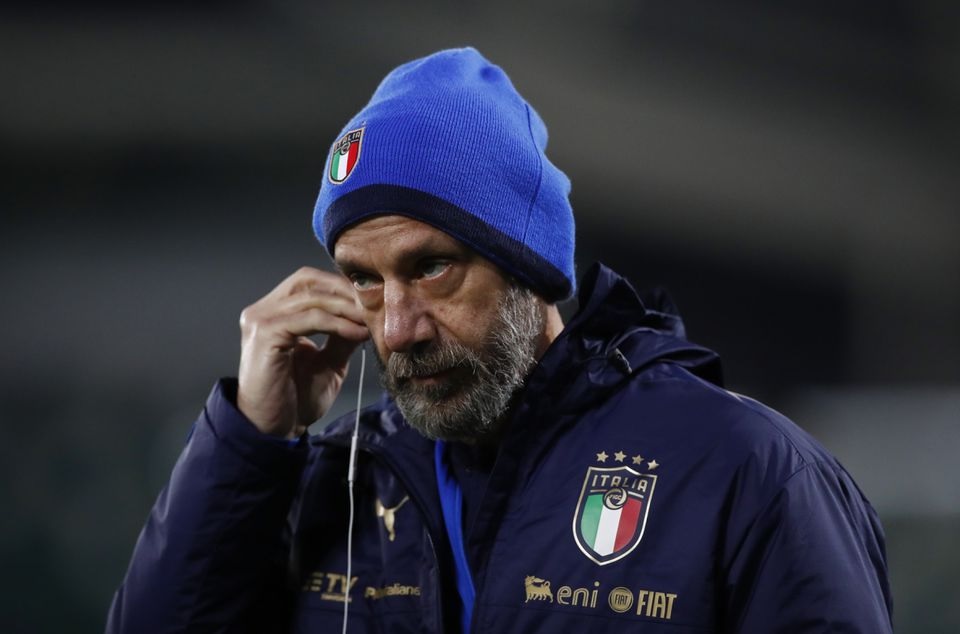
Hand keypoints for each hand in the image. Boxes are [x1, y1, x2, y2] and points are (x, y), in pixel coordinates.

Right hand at [237, 267, 368, 437]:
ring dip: (347, 307)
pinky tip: (358, 332)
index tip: (373, 300)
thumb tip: (367, 315)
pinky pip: (309, 319)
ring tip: (371, 320)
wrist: (273, 430)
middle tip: (375, 305)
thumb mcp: (329, 362)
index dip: (341, 286)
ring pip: (312, 298)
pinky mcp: (265, 334)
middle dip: (345, 291)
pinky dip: (337, 323)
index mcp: (274, 313)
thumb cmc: (296, 399)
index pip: (309, 282)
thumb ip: (343, 335)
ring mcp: (260, 320)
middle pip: (308, 281)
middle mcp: (262, 310)